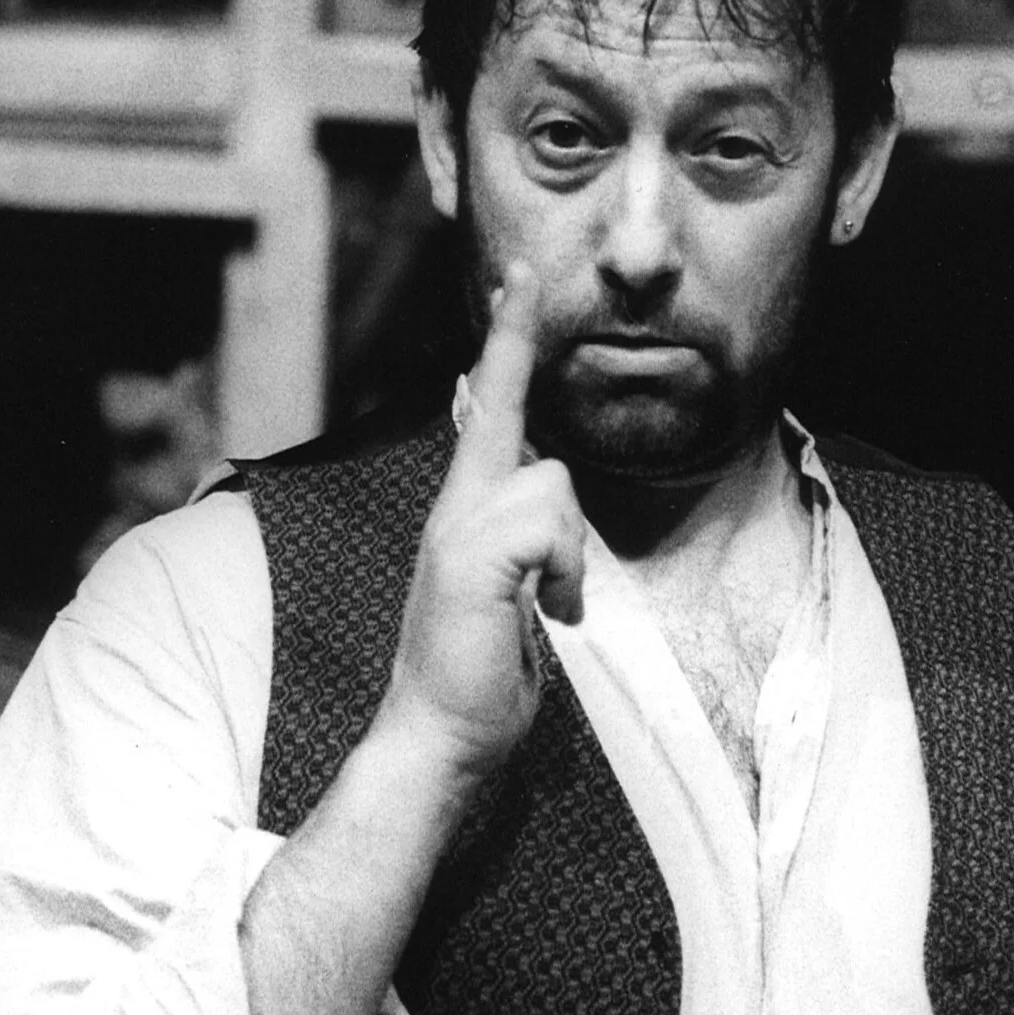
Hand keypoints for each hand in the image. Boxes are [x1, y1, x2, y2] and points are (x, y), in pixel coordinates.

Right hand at [377, 264, 586, 784]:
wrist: (442, 734)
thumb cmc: (483, 678)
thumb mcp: (517, 596)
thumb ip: (530, 547)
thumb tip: (554, 524)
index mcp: (468, 511)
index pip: (490, 409)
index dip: (507, 343)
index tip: (518, 279)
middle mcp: (455, 505)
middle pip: (505, 411)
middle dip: (516, 359)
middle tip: (524, 325)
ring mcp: (457, 525)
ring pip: (554, 485)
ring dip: (571, 557)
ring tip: (547, 607)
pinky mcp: (470, 553)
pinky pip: (550, 527)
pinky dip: (563, 575)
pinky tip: (545, 614)